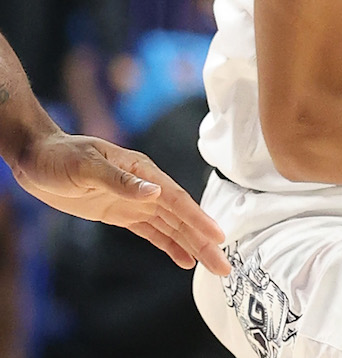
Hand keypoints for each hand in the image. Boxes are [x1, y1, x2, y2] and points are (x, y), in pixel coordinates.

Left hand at [11, 131, 229, 275]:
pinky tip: (184, 259)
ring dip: (192, 245)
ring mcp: (135, 201)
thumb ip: (122, 181)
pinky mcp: (122, 214)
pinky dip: (170, 246)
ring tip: (212, 266)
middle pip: (181, 218)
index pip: (177, 199)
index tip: (218, 237)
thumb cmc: (61, 156)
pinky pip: (152, 233)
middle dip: (203, 241)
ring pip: (171, 227)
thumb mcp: (87, 166)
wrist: (38, 158)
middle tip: (223, 266)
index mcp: (143, 171)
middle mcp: (146, 187)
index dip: (199, 219)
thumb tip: (155, 193)